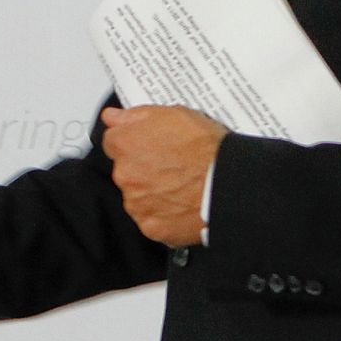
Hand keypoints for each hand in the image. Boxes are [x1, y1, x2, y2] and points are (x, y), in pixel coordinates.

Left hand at [100, 105, 226, 246]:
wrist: (229, 184)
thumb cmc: (208, 149)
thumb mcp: (174, 114)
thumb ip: (136, 115)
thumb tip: (112, 116)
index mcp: (126, 144)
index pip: (113, 142)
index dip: (133, 143)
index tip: (148, 147)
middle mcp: (125, 175)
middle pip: (125, 171)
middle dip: (143, 169)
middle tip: (172, 167)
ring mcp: (136, 203)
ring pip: (137, 197)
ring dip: (152, 193)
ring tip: (181, 187)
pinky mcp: (151, 227)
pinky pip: (151, 220)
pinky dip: (163, 216)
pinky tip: (182, 205)